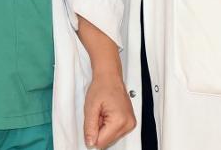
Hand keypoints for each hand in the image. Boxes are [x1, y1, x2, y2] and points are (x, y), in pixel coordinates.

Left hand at [74, 15, 135, 148]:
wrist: (109, 76)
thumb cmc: (102, 86)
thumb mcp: (90, 108)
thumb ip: (90, 128)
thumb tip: (90, 143)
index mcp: (120, 121)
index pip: (102, 142)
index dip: (92, 135)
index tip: (91, 124)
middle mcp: (128, 124)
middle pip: (108, 141)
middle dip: (98, 130)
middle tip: (97, 115)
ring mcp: (130, 124)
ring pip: (111, 137)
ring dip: (103, 128)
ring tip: (102, 113)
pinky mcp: (130, 122)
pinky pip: (116, 131)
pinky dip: (108, 125)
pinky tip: (107, 114)